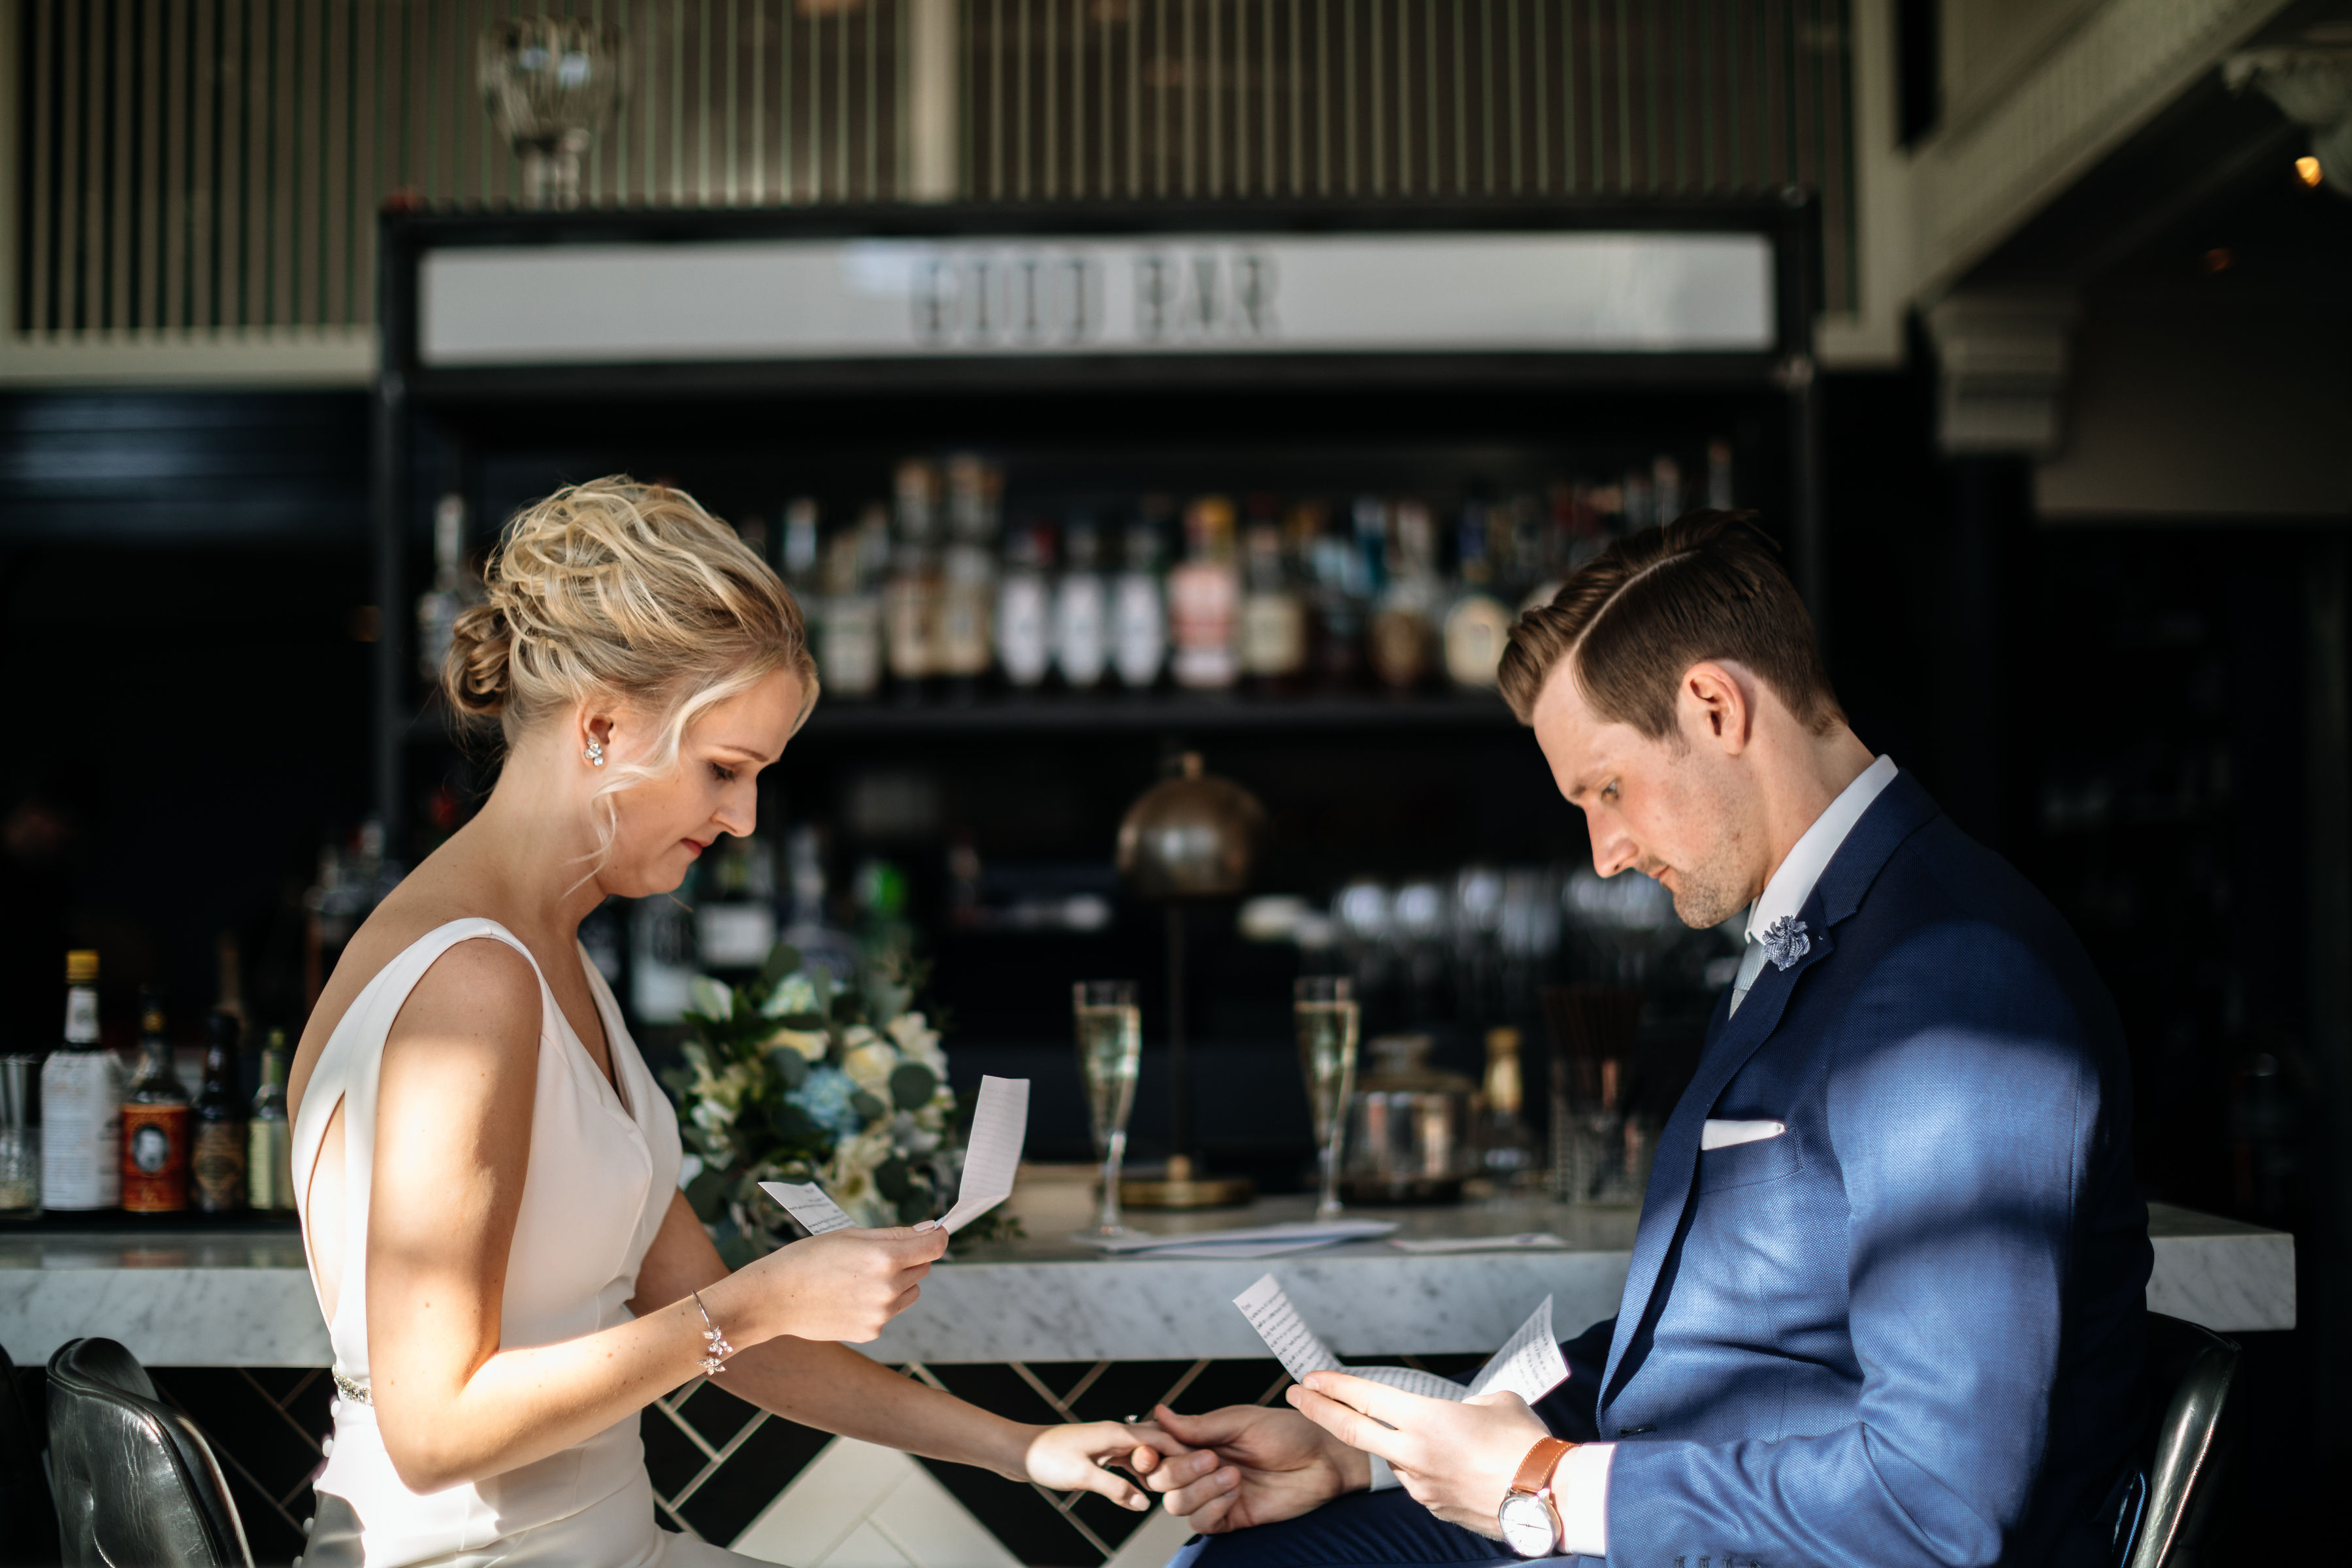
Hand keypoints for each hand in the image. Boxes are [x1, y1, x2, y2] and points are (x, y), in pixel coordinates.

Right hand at [714, 1225, 948, 1344]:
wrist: (774, 1298)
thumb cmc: (809, 1258)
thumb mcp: (851, 1235)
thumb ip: (896, 1235)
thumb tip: (931, 1230)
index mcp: (885, 1257)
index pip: (935, 1246)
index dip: (936, 1236)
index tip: (932, 1232)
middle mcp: (888, 1288)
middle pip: (924, 1267)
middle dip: (910, 1258)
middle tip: (876, 1255)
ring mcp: (881, 1314)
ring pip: (910, 1291)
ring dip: (898, 1282)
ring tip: (859, 1278)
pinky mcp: (872, 1332)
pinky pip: (890, 1311)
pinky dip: (879, 1303)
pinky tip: (849, 1298)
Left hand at [1023, 1420, 1196, 1511]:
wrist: (1018, 1450)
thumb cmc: (1045, 1458)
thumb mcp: (1082, 1476)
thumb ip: (1114, 1488)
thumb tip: (1143, 1502)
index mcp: (1116, 1432)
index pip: (1161, 1438)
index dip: (1184, 1451)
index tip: (1206, 1466)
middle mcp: (1115, 1433)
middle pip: (1156, 1442)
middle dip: (1176, 1458)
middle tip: (1198, 1477)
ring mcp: (1108, 1442)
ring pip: (1143, 1452)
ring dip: (1159, 1465)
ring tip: (1178, 1483)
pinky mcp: (1099, 1453)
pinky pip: (1129, 1460)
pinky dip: (1141, 1471)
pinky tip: (1146, 1486)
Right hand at [1133, 1402, 1368, 1532]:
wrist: (1324, 1460)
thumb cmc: (1288, 1431)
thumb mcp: (1241, 1420)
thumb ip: (1198, 1425)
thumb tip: (1159, 1413)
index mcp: (1199, 1439)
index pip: (1156, 1447)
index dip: (1146, 1449)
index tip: (1151, 1447)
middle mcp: (1201, 1467)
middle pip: (1159, 1479)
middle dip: (1177, 1470)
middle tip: (1210, 1457)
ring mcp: (1214, 1494)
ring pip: (1176, 1503)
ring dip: (1199, 1489)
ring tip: (1233, 1474)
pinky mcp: (1231, 1517)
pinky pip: (1201, 1523)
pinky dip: (1211, 1508)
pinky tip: (1235, 1492)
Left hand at [1285, 1375, 1551, 1537]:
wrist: (1550, 1497)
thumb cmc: (1527, 1444)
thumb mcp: (1496, 1402)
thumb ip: (1467, 1404)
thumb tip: (1462, 1412)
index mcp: (1426, 1420)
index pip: (1366, 1398)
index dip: (1334, 1385)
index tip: (1310, 1377)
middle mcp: (1414, 1454)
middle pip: (1351, 1429)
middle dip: (1318, 1409)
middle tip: (1295, 1395)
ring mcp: (1422, 1485)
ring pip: (1393, 1458)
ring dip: (1396, 1444)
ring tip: (1442, 1438)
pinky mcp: (1435, 1508)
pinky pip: (1419, 1481)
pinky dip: (1424, 1468)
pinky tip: (1453, 1464)